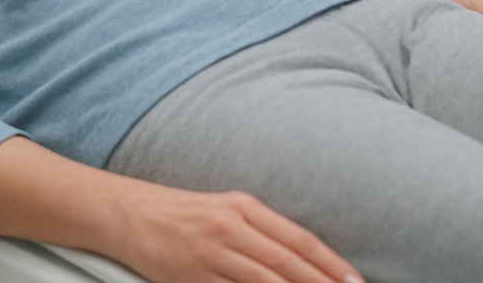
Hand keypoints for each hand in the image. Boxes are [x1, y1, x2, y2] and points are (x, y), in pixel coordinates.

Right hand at [110, 182, 364, 282]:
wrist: (127, 213)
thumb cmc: (178, 213)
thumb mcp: (224, 209)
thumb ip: (261, 231)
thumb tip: (300, 260)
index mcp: (244, 207)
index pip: (299, 239)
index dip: (331, 264)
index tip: (355, 281)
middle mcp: (231, 227)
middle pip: (288, 265)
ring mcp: (212, 253)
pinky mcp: (193, 275)